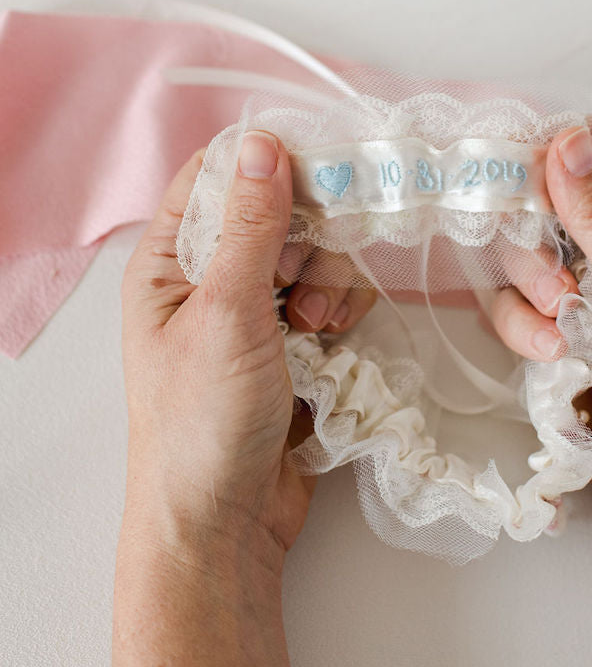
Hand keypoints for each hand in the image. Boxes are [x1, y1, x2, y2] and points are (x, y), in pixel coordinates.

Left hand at [121, 130, 372, 562]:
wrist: (224, 522)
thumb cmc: (201, 422)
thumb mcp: (226, 314)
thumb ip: (251, 228)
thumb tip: (262, 144)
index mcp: (172, 260)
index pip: (218, 177)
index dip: (269, 165)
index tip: (321, 171)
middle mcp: (213, 277)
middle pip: (282, 212)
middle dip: (309, 243)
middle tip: (300, 291)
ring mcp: (257, 311)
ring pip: (318, 256)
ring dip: (330, 284)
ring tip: (314, 332)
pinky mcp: (296, 343)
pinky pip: (336, 298)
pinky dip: (344, 313)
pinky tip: (332, 345)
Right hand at [490, 124, 591, 531]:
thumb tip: (567, 138)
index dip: (565, 153)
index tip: (521, 162)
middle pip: (551, 205)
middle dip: (542, 247)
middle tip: (561, 286)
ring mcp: (587, 293)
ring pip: (522, 260)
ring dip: (532, 295)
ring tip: (563, 337)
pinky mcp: (555, 334)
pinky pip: (513, 309)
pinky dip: (523, 332)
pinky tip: (553, 360)